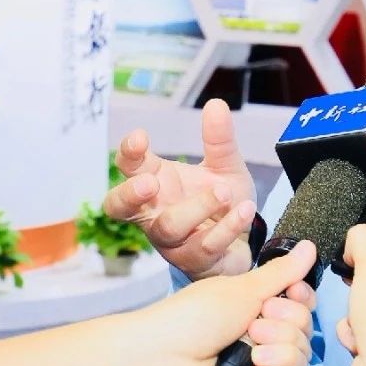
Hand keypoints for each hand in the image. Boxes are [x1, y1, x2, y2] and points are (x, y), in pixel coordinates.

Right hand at [105, 99, 257, 279]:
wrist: (246, 243)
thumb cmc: (222, 203)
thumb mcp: (225, 167)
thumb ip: (219, 140)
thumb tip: (216, 104)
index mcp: (156, 182)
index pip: (128, 167)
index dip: (128, 153)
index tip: (140, 137)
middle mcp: (155, 212)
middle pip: (119, 208)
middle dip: (130, 195)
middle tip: (151, 183)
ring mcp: (172, 241)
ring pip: (169, 227)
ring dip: (196, 208)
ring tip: (223, 191)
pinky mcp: (195, 261)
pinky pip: (204, 246)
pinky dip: (226, 227)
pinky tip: (244, 210)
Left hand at [134, 240, 317, 365]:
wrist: (166, 358)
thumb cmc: (193, 316)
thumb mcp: (242, 288)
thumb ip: (281, 273)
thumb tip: (309, 247)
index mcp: (253, 303)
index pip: (297, 298)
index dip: (302, 293)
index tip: (294, 289)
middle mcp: (260, 330)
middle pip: (304, 321)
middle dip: (286, 315)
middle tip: (256, 315)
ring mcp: (262, 359)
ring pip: (303, 345)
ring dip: (279, 336)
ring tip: (249, 336)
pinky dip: (279, 358)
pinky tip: (255, 359)